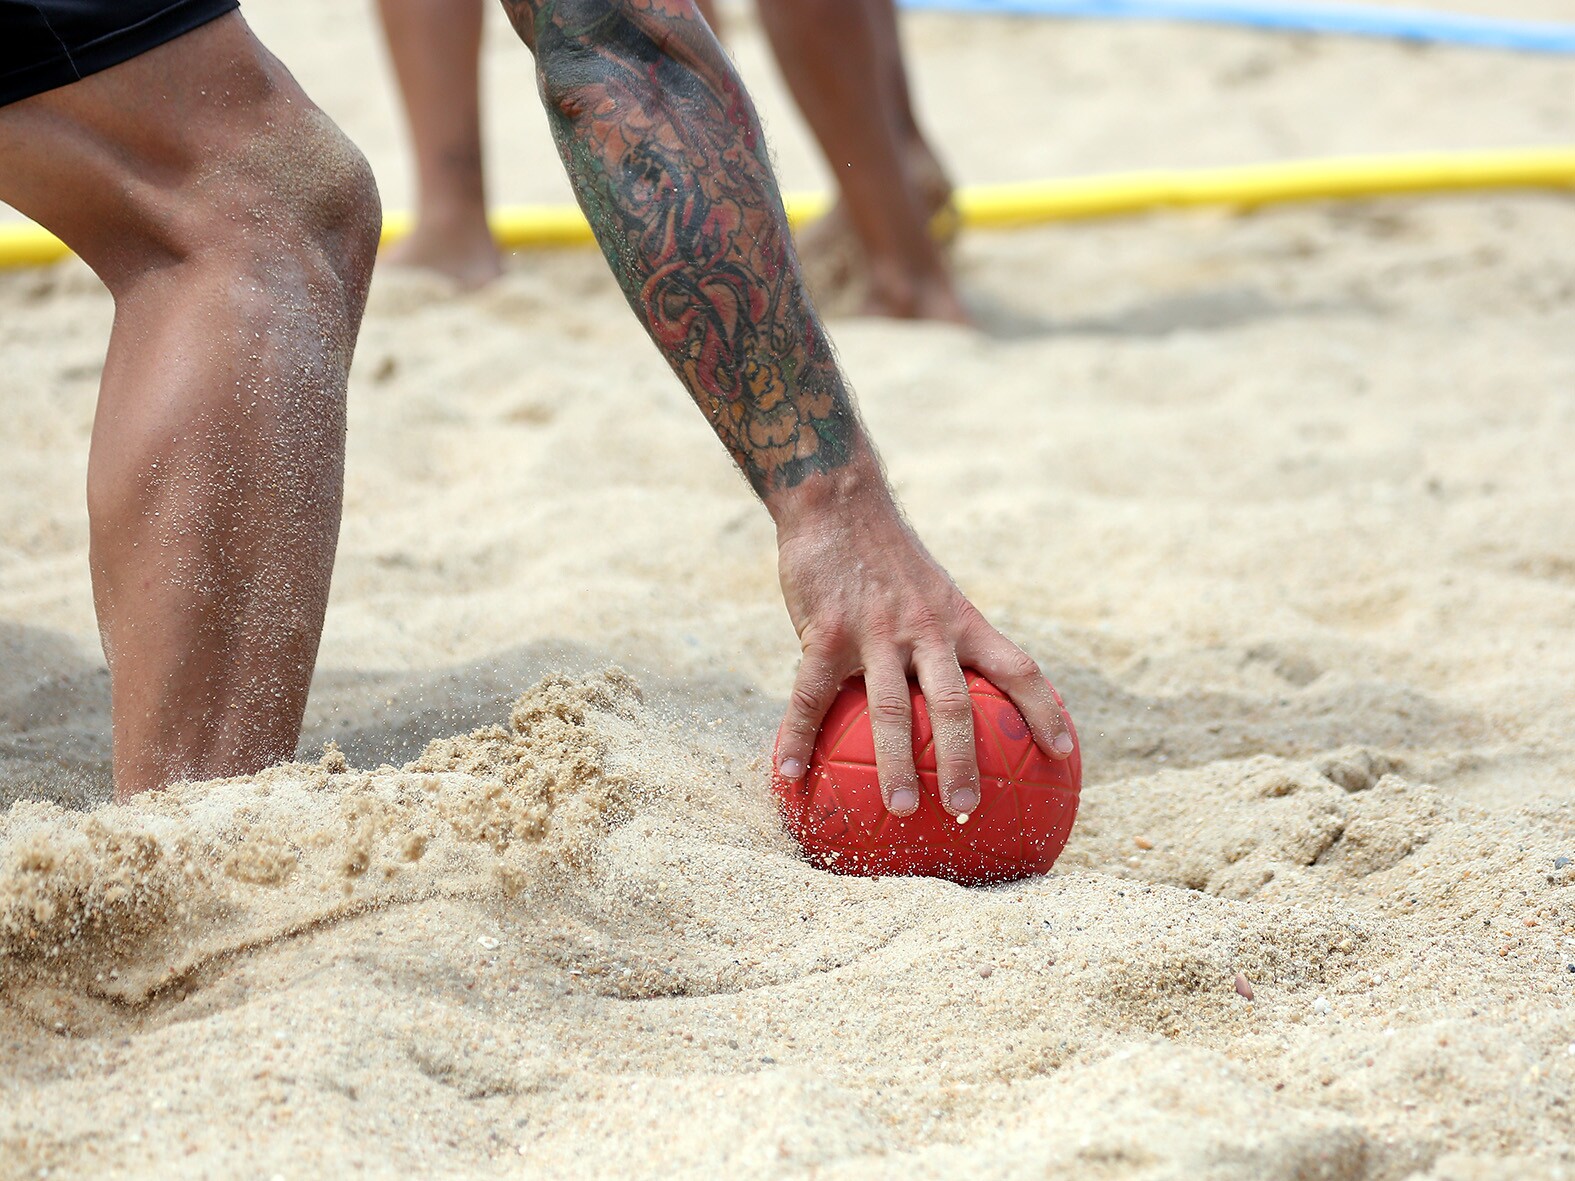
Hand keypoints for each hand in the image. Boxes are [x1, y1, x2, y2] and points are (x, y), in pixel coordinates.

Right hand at [771, 478, 1073, 817]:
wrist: (838, 502)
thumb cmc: (887, 556)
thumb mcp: (933, 591)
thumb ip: (944, 639)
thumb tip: (958, 698)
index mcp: (959, 621)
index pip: (1016, 669)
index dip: (1042, 712)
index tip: (1062, 755)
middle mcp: (926, 630)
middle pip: (953, 705)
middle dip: (964, 761)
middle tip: (970, 808)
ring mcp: (875, 632)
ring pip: (889, 709)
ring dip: (895, 765)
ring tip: (900, 811)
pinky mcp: (825, 632)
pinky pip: (811, 696)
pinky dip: (799, 737)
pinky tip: (789, 774)